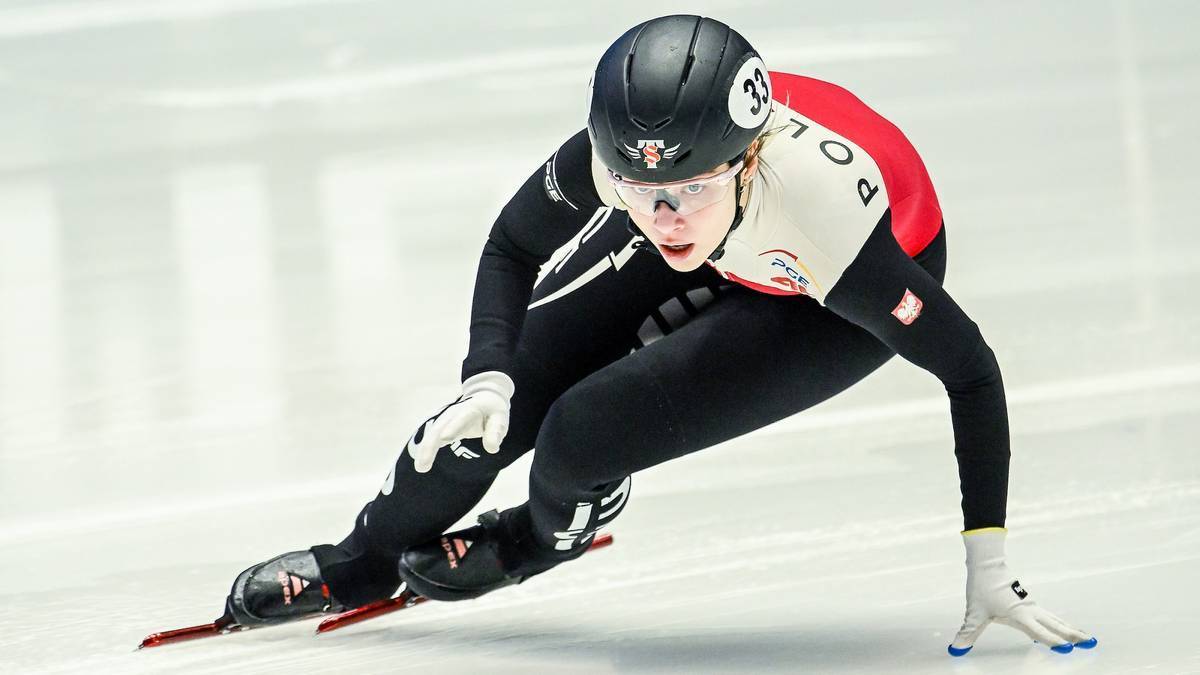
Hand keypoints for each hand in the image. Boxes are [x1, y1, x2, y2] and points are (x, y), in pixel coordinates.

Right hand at [405, 371, 514, 472]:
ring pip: (432, 434)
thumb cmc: (492, 411)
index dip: (453, 428)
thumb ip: (496, 432)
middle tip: (424, 464)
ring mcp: (446, 420)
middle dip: (430, 445)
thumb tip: (492, 449)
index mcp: (471, 409)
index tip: (444, 439)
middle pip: (439, 428)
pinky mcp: (442, 427)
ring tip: (420, 468)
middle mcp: (454, 414)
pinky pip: (431, 439)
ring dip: (425, 450)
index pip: (462, 418)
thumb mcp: (500, 418)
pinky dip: (425, 450)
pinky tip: (421, 465)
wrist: (484, 398)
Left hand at [949, 528, 1096, 655]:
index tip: (1069, 650)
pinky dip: (1060, 623)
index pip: (1040, 633)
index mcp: (1019, 615)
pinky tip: (1063, 628)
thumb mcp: (973, 614)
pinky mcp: (1029, 601)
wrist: (987, 563)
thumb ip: (967, 634)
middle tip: (1092, 644)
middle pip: (1056, 625)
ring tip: (1086, 638)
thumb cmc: (982, 587)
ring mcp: (1031, 605)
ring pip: (1055, 619)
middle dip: (1073, 636)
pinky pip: (1049, 615)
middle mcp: (1029, 610)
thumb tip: (954, 649)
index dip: (1053, 642)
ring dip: (1071, 629)